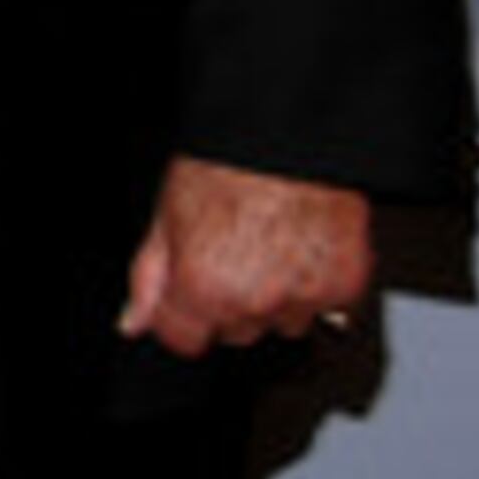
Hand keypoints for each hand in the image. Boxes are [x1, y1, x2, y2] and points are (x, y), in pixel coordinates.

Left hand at [116, 155, 370, 356]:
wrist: (288, 138)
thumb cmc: (225, 166)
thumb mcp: (166, 216)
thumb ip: (149, 277)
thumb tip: (133, 321)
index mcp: (203, 289)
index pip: (185, 340)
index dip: (181, 315)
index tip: (187, 295)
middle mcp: (254, 303)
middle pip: (235, 331)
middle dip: (229, 304)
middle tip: (232, 255)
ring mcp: (304, 300)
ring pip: (283, 324)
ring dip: (276, 300)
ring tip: (270, 247)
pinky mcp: (346, 288)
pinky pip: (327, 306)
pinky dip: (316, 285)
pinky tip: (301, 247)